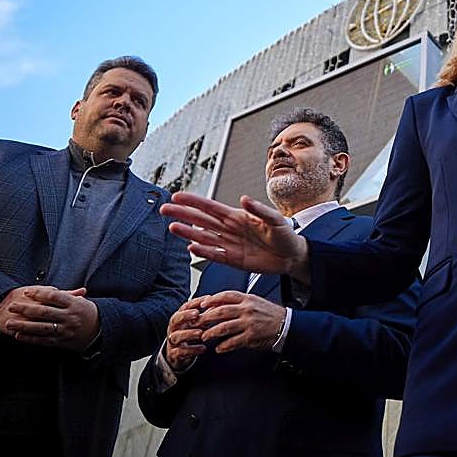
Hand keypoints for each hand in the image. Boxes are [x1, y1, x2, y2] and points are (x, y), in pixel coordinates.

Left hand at [0, 286, 99, 349]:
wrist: (99, 332)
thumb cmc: (88, 313)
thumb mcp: (81, 301)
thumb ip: (65, 295)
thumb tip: (49, 288)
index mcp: (73, 304)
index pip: (53, 296)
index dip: (38, 294)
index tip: (26, 292)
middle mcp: (68, 317)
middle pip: (43, 312)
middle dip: (25, 309)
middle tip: (12, 306)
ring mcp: (64, 330)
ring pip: (40, 328)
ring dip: (23, 326)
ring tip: (10, 323)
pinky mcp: (61, 342)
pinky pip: (43, 340)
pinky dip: (30, 338)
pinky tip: (19, 336)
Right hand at [161, 192, 308, 281]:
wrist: (292, 256)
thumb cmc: (285, 234)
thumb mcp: (276, 219)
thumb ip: (259, 210)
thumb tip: (244, 199)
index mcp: (237, 216)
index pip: (211, 207)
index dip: (193, 201)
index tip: (177, 196)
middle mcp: (229, 229)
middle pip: (201, 220)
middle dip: (182, 214)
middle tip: (164, 210)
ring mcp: (229, 245)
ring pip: (204, 237)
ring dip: (188, 233)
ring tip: (172, 228)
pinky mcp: (233, 260)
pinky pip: (215, 255)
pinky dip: (203, 252)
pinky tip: (191, 248)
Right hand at [163, 296, 208, 370]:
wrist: (177, 356)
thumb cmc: (189, 335)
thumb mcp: (196, 324)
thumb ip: (205, 315)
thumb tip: (219, 304)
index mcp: (179, 319)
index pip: (184, 307)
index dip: (195, 302)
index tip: (207, 298)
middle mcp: (174, 329)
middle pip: (175, 319)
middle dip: (185, 316)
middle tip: (196, 314)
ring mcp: (172, 342)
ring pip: (176, 336)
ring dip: (188, 334)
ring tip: (200, 333)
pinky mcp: (174, 354)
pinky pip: (180, 352)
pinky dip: (191, 350)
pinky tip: (202, 348)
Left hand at [196, 290, 286, 352]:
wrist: (285, 324)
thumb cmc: (269, 314)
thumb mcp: (255, 301)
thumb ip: (239, 302)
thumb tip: (219, 305)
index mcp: (247, 299)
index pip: (226, 296)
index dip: (212, 299)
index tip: (202, 304)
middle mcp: (247, 309)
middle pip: (221, 311)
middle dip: (206, 317)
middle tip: (198, 322)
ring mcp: (249, 323)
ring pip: (225, 327)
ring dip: (212, 332)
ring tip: (205, 337)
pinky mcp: (252, 336)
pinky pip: (234, 341)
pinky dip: (225, 346)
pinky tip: (219, 348)